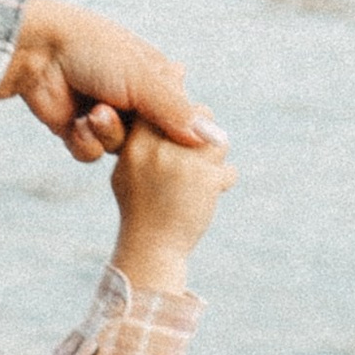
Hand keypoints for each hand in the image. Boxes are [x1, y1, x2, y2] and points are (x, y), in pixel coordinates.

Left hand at [0, 0, 225, 164]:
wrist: (37, 52)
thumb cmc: (95, 53)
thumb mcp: (144, 80)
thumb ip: (179, 113)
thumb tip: (218, 142)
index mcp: (156, 78)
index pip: (181, 117)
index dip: (178, 132)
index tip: (177, 140)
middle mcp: (132, 99)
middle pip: (151, 141)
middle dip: (138, 137)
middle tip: (128, 121)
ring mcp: (104, 116)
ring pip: (121, 151)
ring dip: (106, 135)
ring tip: (93, 114)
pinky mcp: (76, 131)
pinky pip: (91, 155)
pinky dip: (84, 142)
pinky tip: (75, 123)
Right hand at [111, 127, 234, 292]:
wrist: (152, 248)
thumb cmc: (139, 210)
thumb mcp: (127, 172)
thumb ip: (142, 143)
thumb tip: (167, 115)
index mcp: (136, 143)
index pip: (166, 106)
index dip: (179, 114)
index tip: (181, 134)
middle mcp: (158, 148)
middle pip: (198, 114)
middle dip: (204, 132)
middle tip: (198, 154)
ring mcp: (183, 161)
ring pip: (216, 138)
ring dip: (216, 157)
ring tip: (204, 177)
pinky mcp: (206, 178)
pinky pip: (227, 169)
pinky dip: (224, 181)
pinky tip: (211, 193)